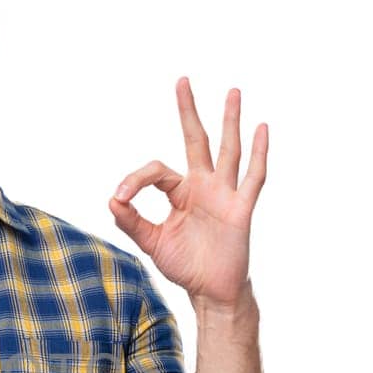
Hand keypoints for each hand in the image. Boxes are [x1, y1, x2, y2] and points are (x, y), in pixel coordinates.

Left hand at [107, 78, 267, 306]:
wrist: (210, 292)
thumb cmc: (185, 265)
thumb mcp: (152, 242)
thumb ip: (132, 222)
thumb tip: (111, 200)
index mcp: (180, 192)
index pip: (156, 171)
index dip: (134, 180)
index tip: (119, 199)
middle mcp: (203, 186)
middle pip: (196, 140)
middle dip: (188, 111)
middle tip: (182, 80)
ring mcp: (224, 194)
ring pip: (227, 150)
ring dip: (230, 121)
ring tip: (232, 91)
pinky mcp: (241, 209)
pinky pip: (253, 178)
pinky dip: (258, 154)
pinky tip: (261, 129)